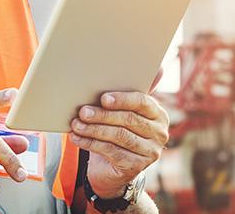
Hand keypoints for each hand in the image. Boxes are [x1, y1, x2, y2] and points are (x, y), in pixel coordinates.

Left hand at [69, 71, 169, 197]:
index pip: (143, 102)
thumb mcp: (120, 112)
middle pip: (129, 120)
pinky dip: (91, 143)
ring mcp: (151, 151)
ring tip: (76, 124)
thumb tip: (148, 67)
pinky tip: (76, 138)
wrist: (112, 165)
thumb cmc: (115, 130)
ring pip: (119, 136)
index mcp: (157, 114)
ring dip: (94, 129)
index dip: (122, 99)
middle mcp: (159, 133)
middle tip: (82, 111)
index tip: (103, 98)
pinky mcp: (137, 167)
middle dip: (102, 115)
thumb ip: (124, 95)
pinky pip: (111, 152)